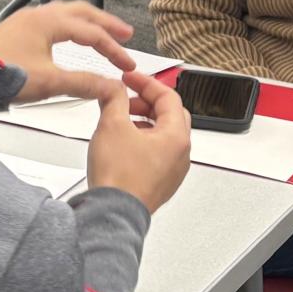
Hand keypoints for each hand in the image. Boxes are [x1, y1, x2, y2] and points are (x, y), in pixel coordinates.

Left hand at [0, 1, 138, 104]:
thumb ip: (83, 83)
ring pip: (64, 14)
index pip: (92, 33)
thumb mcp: (49, 82)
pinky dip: (67, 27)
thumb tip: (110, 87)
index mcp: (49, 22)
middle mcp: (37, 16)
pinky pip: (50, 21)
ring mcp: (25, 21)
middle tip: (124, 34)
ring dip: (86, 23)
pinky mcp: (15, 31)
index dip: (114, 49)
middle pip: (81, 13)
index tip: (126, 64)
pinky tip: (64, 38)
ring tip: (99, 33)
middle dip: (105, 24)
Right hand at [88, 75, 191, 213]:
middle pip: (169, 115)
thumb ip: (114, 99)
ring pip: (163, 135)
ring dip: (143, 121)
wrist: (113, 212)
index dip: (146, 82)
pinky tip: (122, 144)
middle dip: (146, 102)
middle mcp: (181, 154)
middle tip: (124, 98)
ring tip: (119, 121)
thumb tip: (114, 88)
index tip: (129, 78)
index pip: (168, 97)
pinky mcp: (161, 182)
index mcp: (176, 136)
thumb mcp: (111, 125)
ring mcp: (173, 170)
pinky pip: (157, 153)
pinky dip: (142, 140)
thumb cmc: (119, 177)